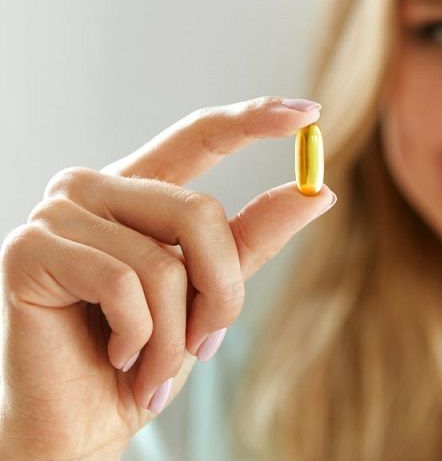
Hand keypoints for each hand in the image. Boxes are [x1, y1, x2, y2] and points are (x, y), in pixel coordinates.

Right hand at [0, 96, 335, 458]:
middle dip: (220, 293)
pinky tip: (119, 356)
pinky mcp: (28, 250)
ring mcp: (56, 213)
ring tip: (153, 363)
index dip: (251, 120)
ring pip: (165, 261)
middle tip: (205, 343)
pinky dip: (139, 338)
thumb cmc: (146, 352)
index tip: (310, 114)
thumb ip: (256, 236)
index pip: (198, 136)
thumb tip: (319, 191)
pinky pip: (122, 284)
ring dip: (176, 333)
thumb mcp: (211, 289)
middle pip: (200, 213)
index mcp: (137, 190)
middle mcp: (93, 188)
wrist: (82, 421)